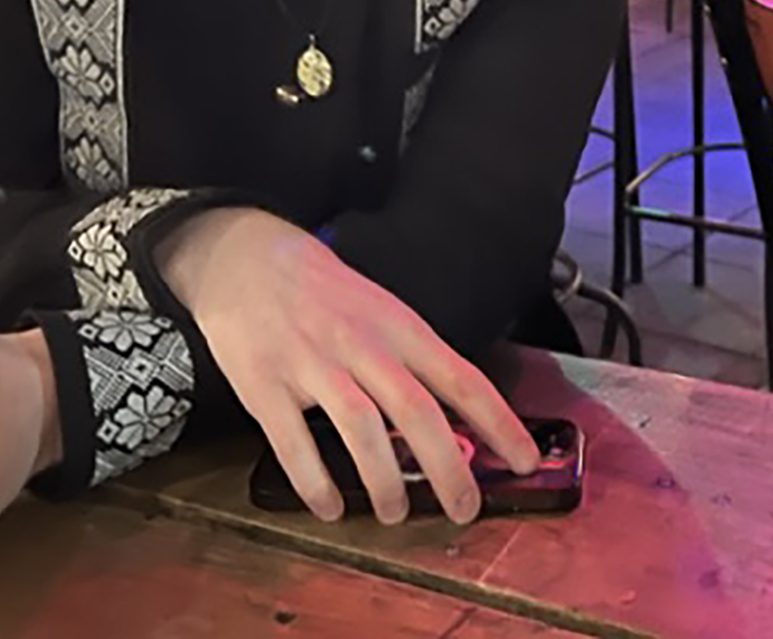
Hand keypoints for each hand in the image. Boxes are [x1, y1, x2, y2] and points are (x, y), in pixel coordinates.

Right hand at [157, 208, 536, 526]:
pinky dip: (314, 481)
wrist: (246, 258)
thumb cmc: (326, 294)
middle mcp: (361, 344)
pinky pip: (293, 441)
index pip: (462, 378)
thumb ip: (416, 362)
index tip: (526, 460)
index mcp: (399, 327)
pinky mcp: (263, 384)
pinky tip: (330, 507)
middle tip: (464, 511)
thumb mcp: (384, 312)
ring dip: (383, 479)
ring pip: (360, 426)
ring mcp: (311, 363)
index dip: (499, 422)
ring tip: (395, 513)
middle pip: (416, 409)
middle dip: (447, 467)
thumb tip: (460, 422)